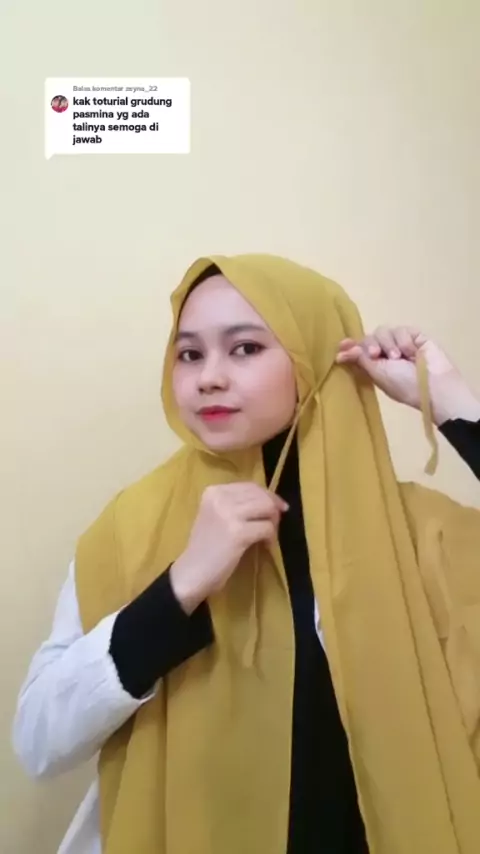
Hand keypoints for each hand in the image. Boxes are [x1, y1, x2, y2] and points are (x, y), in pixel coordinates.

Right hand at [170, 483, 288, 613]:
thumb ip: (237, 504)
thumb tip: (270, 502)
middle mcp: (220, 498)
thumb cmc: (206, 547)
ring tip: (268, 537)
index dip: (268, 496)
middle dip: (273, 510)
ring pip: (267, 508)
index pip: (250, 486)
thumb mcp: (216, 515)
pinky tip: (266, 546)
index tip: (277, 508)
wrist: (191, 572)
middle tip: (273, 526)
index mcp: (214, 491)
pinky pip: (267, 528)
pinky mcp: (237, 533)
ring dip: (274, 523)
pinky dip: (271, 537)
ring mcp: (228, 514)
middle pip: (261, 495)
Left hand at [336, 326, 479, 426]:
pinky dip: (404, 341)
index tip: (342, 345)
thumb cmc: (404, 385)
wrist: (433, 386)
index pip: (360, 350)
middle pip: (370, 337)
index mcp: (376, 366)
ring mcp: (401, 344)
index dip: (351, 346)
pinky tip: (411, 352)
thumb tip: (342, 351)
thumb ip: (361, 359)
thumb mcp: (378, 374)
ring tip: (398, 357)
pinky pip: (401, 329)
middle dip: (371, 344)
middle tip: (376, 354)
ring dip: (389, 343)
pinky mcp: (415, 336)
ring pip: (384, 331)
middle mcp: (387, 353)